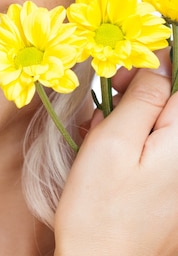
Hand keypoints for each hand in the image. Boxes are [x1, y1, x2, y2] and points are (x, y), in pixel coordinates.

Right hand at [54, 51, 177, 255]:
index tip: (119, 73)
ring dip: (131, 120)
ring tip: (100, 136)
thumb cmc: (101, 208)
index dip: (150, 70)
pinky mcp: (172, 189)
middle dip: (138, 96)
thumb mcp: (114, 143)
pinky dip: (133, 143)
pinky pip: (157, 149)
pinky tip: (108, 154)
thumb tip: (158, 63)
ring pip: (161, 126)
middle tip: (103, 108)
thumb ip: (141, 99)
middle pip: (172, 104)